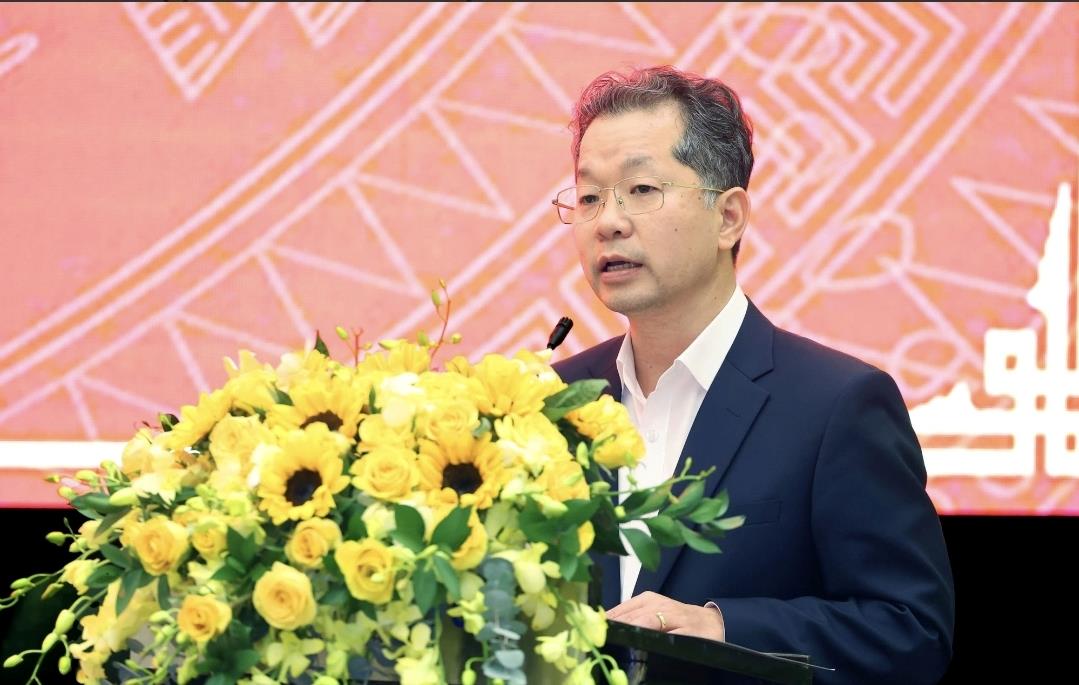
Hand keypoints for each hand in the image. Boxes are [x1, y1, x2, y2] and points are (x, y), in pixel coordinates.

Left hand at [606, 591, 725, 641]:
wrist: (710, 621)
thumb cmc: (676, 619)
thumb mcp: (652, 613)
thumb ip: (630, 619)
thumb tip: (602, 627)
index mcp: (647, 599)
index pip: (620, 611)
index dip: (606, 623)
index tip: (591, 633)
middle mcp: (660, 605)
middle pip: (632, 617)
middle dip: (617, 629)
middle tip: (600, 640)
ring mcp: (675, 617)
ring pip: (648, 623)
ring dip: (632, 632)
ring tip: (618, 642)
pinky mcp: (689, 630)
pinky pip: (670, 637)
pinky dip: (658, 641)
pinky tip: (647, 647)